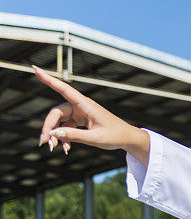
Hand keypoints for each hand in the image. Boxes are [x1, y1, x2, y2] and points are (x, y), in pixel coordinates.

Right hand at [34, 67, 149, 161]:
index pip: (64, 90)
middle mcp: (81, 106)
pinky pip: (66, 127)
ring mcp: (80, 113)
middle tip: (45, 143)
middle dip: (49, 127)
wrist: (127, 138)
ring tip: (55, 148)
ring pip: (59, 121)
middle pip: (56, 113)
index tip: (35, 69)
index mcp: (86, 105)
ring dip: (55, 134)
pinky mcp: (80, 120)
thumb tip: (54, 133)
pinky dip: (64, 137)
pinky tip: (66, 149)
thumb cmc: (114, 136)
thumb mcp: (95, 138)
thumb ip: (74, 136)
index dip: (49, 80)